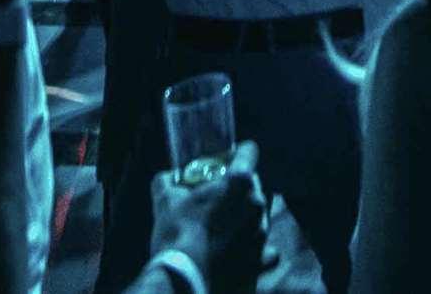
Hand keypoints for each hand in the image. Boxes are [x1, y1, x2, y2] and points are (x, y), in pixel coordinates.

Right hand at [150, 148, 268, 293]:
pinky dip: (254, 250)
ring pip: (257, 216)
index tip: (225, 161)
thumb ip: (167, 181)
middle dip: (236, 190)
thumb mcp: (165, 200)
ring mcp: (262, 233)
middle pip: (253, 185)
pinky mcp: (261, 260)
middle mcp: (257, 204)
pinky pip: (265, 249)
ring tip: (220, 229)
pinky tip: (240, 253)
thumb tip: (166, 177)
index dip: (236, 153)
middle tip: (214, 199)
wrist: (186, 280)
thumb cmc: (177, 233)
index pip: (249, 152)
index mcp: (239, 182)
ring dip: (243, 219)